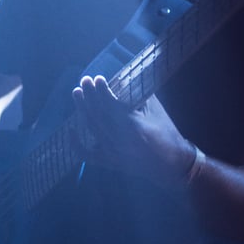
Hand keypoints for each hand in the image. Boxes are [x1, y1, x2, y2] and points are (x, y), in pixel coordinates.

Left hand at [72, 75, 194, 187]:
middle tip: (84, 80)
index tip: (97, 78)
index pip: (111, 106)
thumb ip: (138, 96)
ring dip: (83, 110)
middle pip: (98, 115)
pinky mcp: (110, 163)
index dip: (102, 91)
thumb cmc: (167, 134)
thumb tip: (121, 80)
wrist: (173, 165)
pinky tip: (70, 130)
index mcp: (134, 127)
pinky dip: (76, 144)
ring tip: (77, 93)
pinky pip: (88, 155)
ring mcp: (113, 153)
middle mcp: (120, 141)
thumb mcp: (156, 111)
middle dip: (90, 96)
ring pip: (92, 128)